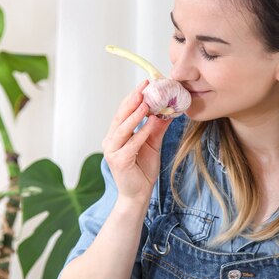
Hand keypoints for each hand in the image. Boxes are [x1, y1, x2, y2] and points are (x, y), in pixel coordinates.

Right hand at [102, 80, 171, 202]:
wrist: (138, 195)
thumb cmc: (142, 170)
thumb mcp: (152, 144)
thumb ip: (156, 128)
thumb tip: (167, 111)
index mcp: (116, 135)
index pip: (124, 112)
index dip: (134, 97)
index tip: (146, 83)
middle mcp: (110, 141)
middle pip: (121, 116)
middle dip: (133, 100)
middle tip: (145, 86)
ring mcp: (112, 151)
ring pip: (123, 128)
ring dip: (135, 114)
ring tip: (146, 102)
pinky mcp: (118, 161)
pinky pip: (131, 144)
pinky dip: (141, 133)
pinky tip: (150, 124)